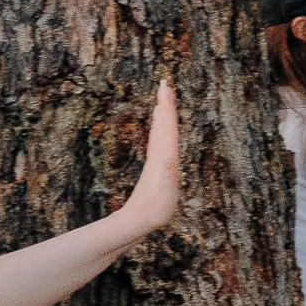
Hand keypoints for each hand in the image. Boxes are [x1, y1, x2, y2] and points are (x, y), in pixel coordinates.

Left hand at [120, 80, 180, 232]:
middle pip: (162, 125)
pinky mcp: (155, 168)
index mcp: (163, 158)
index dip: (168, 108)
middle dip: (164, 104)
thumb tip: (169, 157)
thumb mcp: (164, 195)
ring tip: (163, 99)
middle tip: (165, 84)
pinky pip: (158, 142)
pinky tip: (159, 127)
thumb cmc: (153, 210)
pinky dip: (159, 130)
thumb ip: (167, 176)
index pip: (166, 128)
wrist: (136, 221)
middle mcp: (158, 156)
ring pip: (159, 132)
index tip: (166, 87)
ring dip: (162, 115)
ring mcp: (155, 162)